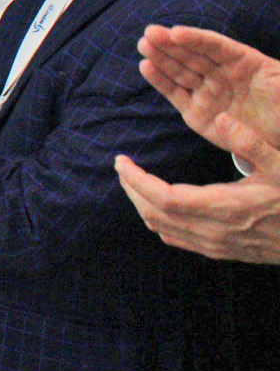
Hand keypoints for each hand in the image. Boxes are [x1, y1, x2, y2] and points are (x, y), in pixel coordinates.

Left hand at [116, 114, 279, 264]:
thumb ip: (250, 143)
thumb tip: (221, 118)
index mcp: (225, 207)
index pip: (164, 198)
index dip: (136, 181)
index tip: (121, 161)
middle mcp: (214, 231)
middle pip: (154, 214)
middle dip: (132, 190)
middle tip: (124, 167)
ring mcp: (215, 246)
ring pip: (162, 228)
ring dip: (143, 204)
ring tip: (136, 180)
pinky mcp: (220, 252)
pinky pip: (177, 238)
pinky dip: (159, 219)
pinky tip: (160, 203)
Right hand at [137, 25, 279, 150]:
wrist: (277, 141)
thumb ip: (275, 77)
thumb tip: (264, 68)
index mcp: (243, 62)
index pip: (216, 46)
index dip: (196, 39)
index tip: (176, 32)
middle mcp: (221, 74)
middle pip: (193, 56)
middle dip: (171, 44)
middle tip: (150, 33)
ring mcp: (207, 92)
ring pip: (180, 71)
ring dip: (161, 58)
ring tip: (144, 45)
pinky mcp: (195, 112)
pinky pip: (175, 94)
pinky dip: (160, 81)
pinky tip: (147, 67)